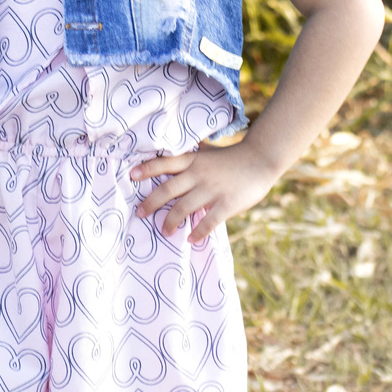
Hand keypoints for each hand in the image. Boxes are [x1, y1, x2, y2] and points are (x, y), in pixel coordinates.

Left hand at [130, 140, 279, 244]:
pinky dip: (197, 232)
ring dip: (170, 222)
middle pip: (167, 190)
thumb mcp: (209, 152)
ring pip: (183, 208)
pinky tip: (191, 239)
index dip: (146, 169)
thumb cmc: (233, 156)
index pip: (165, 163)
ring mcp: (212, 190)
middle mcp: (198, 175)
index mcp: (193, 161)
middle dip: (150, 203)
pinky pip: (208, 222)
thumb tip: (172, 158)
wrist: (261, 159)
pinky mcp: (226, 204)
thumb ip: (192, 157)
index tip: (130, 175)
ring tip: (165, 231)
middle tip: (139, 213)